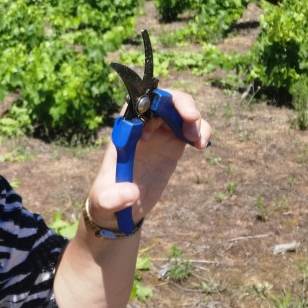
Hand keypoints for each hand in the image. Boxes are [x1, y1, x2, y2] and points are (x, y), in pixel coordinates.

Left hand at [87, 90, 210, 228]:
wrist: (120, 208)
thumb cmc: (107, 200)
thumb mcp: (105, 201)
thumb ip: (114, 198)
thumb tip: (131, 194)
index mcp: (124, 132)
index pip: (136, 103)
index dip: (150, 103)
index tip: (157, 122)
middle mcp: (142, 128)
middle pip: (162, 99)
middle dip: (179, 102)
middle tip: (191, 118)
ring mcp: (159, 134)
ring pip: (179, 109)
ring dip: (193, 116)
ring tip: (197, 140)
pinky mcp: (173, 144)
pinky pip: (191, 127)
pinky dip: (201, 130)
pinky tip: (202, 145)